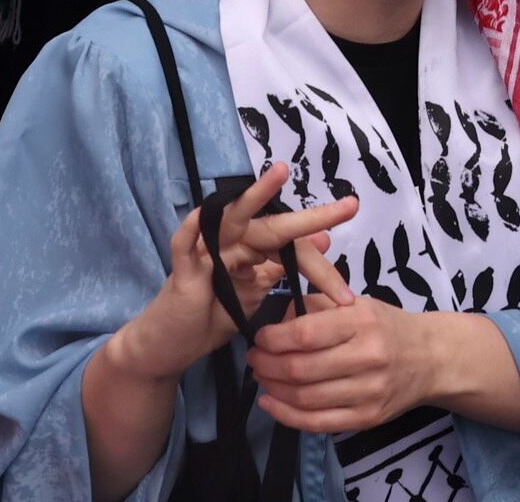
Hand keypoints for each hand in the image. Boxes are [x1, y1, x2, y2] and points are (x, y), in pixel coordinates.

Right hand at [103, 163, 355, 387]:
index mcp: (252, 251)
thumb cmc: (211, 316)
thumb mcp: (254, 293)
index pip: (293, 249)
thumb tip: (322, 242)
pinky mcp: (182, 268)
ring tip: (279, 173)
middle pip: (273, 227)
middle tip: (349, 207)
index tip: (348, 291)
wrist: (170, 346)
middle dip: (311, 218)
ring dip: (254, 196)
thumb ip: (280, 270)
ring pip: (232, 219)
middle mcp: (232, 243)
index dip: (321, 265)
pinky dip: (193, 227)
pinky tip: (205, 212)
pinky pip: (185, 242)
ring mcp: (206, 252)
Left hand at [249, 250, 436, 434]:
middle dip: (267, 365)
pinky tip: (270, 403)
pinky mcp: (367, 418)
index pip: (306, 334)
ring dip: (273, 389)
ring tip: (261, 377)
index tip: (259, 338)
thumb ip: (315, 307)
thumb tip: (276, 322)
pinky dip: (286, 416)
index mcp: (362, 322)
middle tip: (253, 358)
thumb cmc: (387, 327)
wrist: (431, 359)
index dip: (273, 339)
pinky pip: (317, 423)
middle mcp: (367, 357)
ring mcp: (368, 392)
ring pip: (305, 398)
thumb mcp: (356, 304)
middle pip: (301, 369)